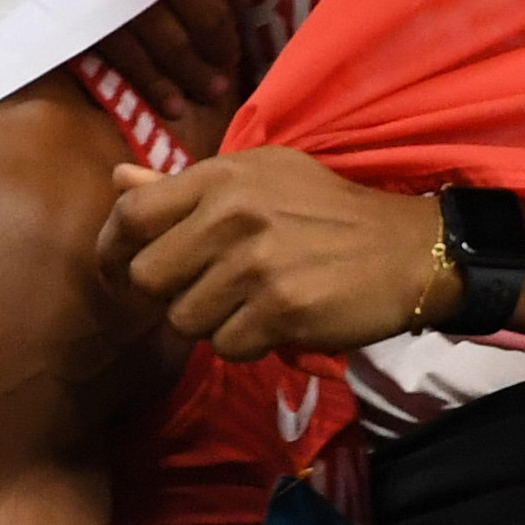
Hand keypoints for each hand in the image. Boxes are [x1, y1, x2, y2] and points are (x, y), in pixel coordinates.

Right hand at [95, 0, 263, 122]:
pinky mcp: (84, 12)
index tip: (236, 36)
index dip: (231, 13)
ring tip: (206, 96)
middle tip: (224, 74)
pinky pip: (124, 54)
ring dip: (189, 73)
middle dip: (215, 47)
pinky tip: (171, 104)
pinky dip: (151, 82)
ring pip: (164, 40)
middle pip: (197, 14)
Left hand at [100, 149, 446, 357]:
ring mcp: (256, 262)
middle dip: (171, 296)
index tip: (123, 270)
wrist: (408, 250)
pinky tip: (276, 325)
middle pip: (148, 278)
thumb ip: (186, 186)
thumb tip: (120, 178)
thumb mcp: (261, 178)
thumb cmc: (329, 212)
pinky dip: (248, 345)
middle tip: (206, 294)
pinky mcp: (281, 308)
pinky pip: (227, 347)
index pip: (132, 213)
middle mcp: (232, 214)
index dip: (115, 249)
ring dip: (213, 324)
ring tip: (250, 307)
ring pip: (185, 320)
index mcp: (221, 177)